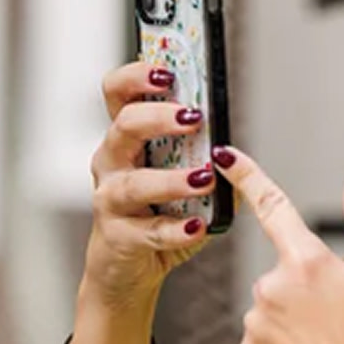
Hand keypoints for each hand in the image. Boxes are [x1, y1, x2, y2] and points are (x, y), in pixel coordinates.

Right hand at [83, 62, 217, 311]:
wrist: (127, 271)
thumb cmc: (153, 217)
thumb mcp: (179, 180)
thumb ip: (203, 160)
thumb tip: (233, 152)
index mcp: (125, 140)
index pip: (118, 93)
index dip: (136, 77)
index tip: (166, 72)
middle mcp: (111, 163)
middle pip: (124, 126)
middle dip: (158, 117)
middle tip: (193, 119)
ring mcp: (110, 200)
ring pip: (134, 183)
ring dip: (172, 179)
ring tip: (203, 179)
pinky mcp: (118, 237)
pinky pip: (148, 230)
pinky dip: (175, 229)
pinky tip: (197, 227)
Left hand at [214, 147, 343, 343]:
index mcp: (307, 262)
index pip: (274, 207)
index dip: (247, 176)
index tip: (224, 156)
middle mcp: (272, 288)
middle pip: (283, 275)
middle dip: (305, 290)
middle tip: (341, 320)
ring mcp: (257, 325)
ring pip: (270, 312)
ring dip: (292, 323)